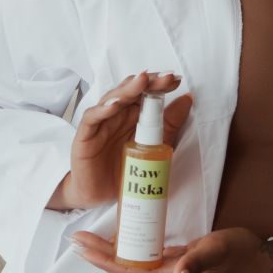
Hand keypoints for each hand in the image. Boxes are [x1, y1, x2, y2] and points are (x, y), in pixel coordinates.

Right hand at [55, 71, 192, 208]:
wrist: (100, 196)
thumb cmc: (124, 169)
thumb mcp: (154, 146)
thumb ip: (169, 124)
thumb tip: (188, 99)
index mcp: (132, 114)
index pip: (145, 92)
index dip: (159, 84)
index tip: (176, 79)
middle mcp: (116, 114)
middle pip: (129, 91)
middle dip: (148, 82)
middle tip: (166, 77)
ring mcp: (100, 123)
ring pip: (111, 99)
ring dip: (127, 89)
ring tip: (142, 81)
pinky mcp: (85, 137)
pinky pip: (92, 119)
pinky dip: (102, 110)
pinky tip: (115, 105)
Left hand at [70, 227, 266, 272]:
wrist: (256, 258)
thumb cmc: (237, 253)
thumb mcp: (217, 251)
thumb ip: (197, 263)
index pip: (128, 272)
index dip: (103, 262)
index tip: (82, 249)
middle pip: (124, 268)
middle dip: (98, 255)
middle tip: (75, 238)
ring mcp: (171, 270)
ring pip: (132, 263)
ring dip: (109, 252)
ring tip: (88, 238)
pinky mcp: (176, 261)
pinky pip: (145, 256)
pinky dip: (128, 247)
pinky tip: (120, 236)